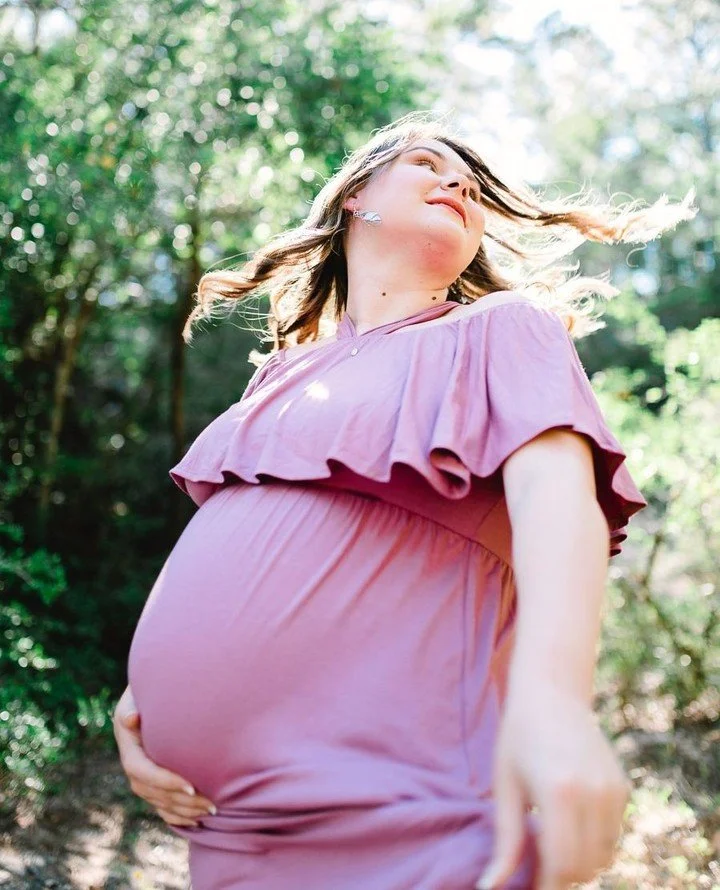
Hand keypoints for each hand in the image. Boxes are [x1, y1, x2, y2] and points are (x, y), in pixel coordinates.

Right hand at [112, 684, 215, 826]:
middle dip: (180, 800)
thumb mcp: (144, 686)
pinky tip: (196, 821)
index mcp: (128, 740)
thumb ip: (138, 701)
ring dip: (182, 810)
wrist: (159, 683)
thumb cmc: (157, 681)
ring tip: (212, 810)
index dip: (164, 781)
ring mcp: (141, 770)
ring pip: (157, 800)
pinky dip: (176, 815)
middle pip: (151, 791)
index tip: (191, 786)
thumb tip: (131, 719)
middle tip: (212, 803)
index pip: (141, 770)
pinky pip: (160, 803)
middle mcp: (131, 759)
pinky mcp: (153, 776)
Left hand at [476, 687, 630, 889]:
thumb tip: (489, 887)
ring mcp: (613, 790)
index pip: (561, 865)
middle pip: (586, 866)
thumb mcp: (505, 786)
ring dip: (581, 863)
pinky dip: (595, 842)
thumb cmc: (518, 737)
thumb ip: (504, 841)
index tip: (531, 886)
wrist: (552, 693)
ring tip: (552, 846)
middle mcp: (593, 794)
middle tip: (539, 868)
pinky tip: (569, 824)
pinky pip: (614, 834)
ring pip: (605, 856)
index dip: (547, 885)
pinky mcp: (622, 787)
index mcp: (558, 793)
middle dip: (563, 876)